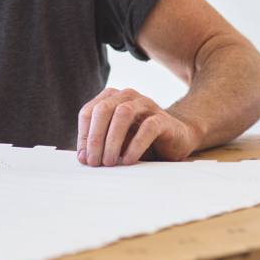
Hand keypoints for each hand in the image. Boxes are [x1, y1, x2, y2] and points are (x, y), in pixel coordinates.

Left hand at [76, 88, 198, 166]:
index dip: (83, 136)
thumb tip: (83, 158)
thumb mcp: (116, 142)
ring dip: (113, 140)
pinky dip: (136, 145)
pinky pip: (147, 127)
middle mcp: (126, 96)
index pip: (88, 112)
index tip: (84, 159)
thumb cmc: (140, 139)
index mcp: (110, 98)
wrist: (176, 138)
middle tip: (94, 162)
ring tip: (110, 162)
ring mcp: (145, 104)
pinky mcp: (162, 118)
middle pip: (103, 110)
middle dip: (95, 137)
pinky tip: (129, 160)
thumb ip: (100, 145)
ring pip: (123, 114)